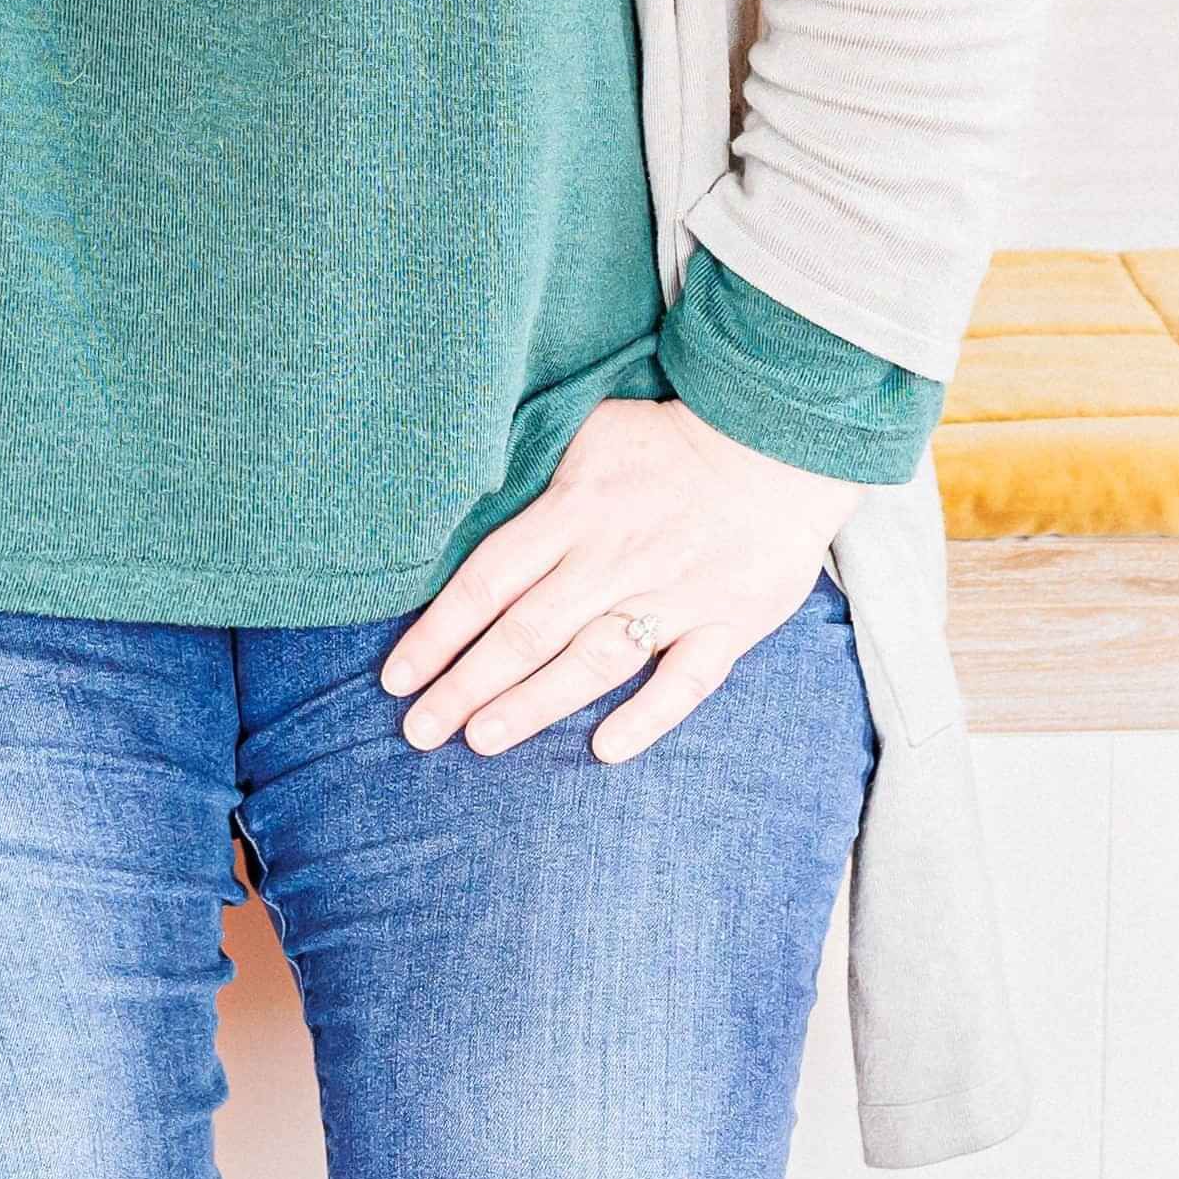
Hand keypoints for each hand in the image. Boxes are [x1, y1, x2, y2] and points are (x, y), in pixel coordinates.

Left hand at [379, 396, 857, 765]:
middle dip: (465, 684)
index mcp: (576, 510)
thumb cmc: (673, 438)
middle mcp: (615, 558)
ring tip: (480, 739)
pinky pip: (686, 679)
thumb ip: (537, 469)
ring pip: (592, 659)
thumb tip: (470, 491)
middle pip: (526, 630)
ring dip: (533, 703)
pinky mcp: (729, 623)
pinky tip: (604, 748)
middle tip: (419, 731)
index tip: (397, 676)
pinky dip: (647, 715)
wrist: (781, 439)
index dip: (438, 631)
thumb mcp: (593, 430)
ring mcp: (674, 594)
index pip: (489, 579)